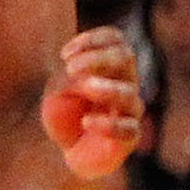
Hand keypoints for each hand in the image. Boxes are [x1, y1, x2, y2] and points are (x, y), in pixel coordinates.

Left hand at [38, 28, 142, 179]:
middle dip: (98, 58)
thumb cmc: (68, 113)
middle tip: (70, 68)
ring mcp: (130, 109)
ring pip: (128, 93)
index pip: (115, 39)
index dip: (93, 39)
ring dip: (106, 87)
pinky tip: (86, 122)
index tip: (65, 54)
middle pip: (125, 57)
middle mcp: (125, 82)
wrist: (71, 150)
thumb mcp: (59, 89)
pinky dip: (108, 124)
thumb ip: (69, 77)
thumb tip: (79, 73)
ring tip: (85, 88)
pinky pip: (128, 128)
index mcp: (111, 65)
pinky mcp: (129, 137)